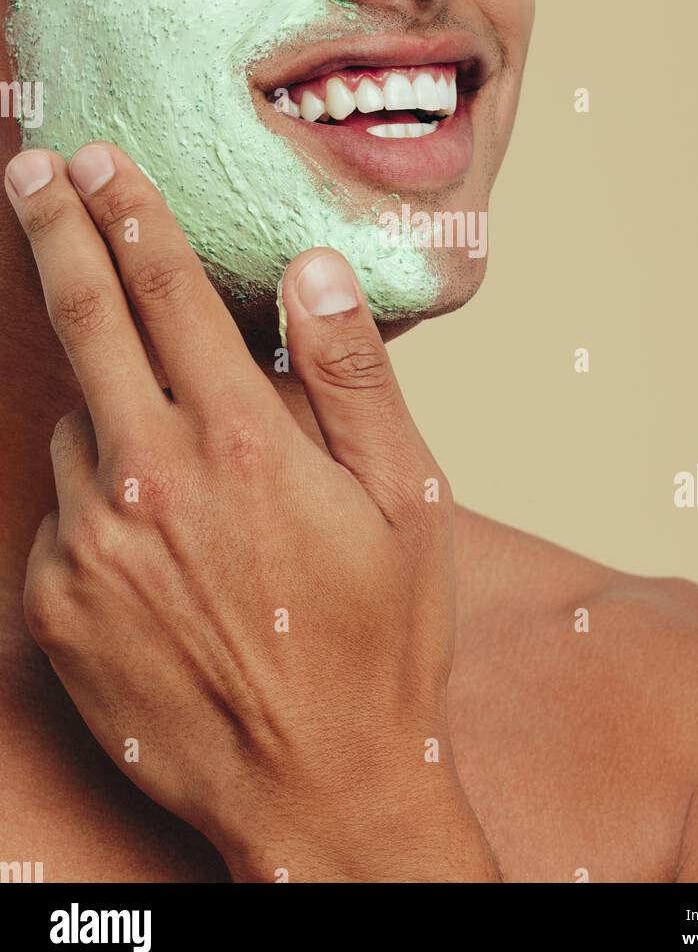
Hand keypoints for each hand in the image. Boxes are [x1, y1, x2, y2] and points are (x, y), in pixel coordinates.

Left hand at [5, 142, 498, 881]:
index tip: (99, 158)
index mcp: (241, 442)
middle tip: (32, 170)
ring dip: (106, 406)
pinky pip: (60, 512)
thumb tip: (314, 270)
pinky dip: (96, 495)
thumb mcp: (406, 502)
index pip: (170, 291)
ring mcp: (89, 547)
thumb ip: (354, 376)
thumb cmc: (380, 641)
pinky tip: (157, 542)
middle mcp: (148, 482)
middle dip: (55, 231)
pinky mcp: (54, 604)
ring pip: (73, 426)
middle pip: (84, 322)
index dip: (131, 213)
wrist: (318, 792)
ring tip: (174, 461)